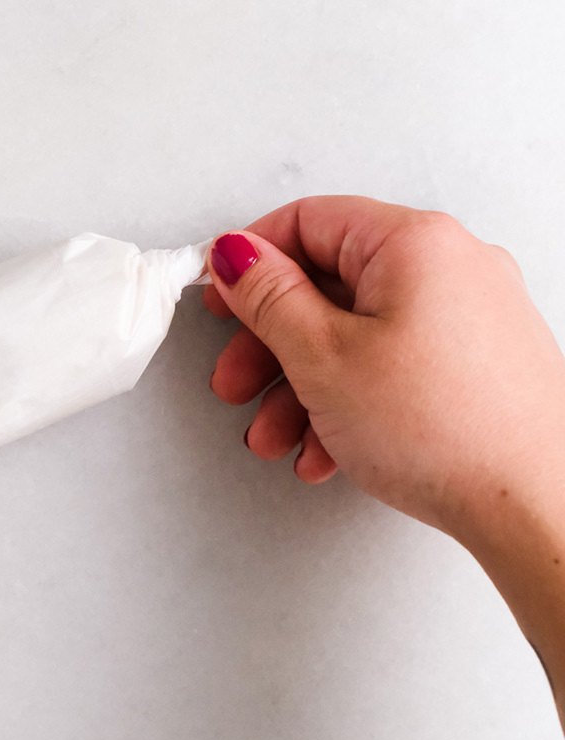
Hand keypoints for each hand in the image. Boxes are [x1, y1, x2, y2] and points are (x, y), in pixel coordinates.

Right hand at [204, 195, 564, 728]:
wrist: (535, 505)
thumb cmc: (444, 430)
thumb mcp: (322, 356)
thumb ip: (268, 297)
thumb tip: (235, 255)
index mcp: (414, 243)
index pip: (308, 222)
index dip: (250, 260)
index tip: (218, 297)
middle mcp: (450, 267)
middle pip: (328, 286)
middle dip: (269, 344)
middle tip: (236, 382)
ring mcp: (469, 316)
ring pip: (355, 335)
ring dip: (300, 386)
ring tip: (276, 435)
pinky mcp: (476, 364)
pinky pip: (392, 365)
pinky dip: (348, 400)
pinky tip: (325, 448)